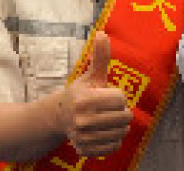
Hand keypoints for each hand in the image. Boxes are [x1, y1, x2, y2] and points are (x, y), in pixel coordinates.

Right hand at [57, 32, 132, 156]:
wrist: (58, 118)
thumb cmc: (80, 93)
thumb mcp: (90, 75)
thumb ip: (99, 56)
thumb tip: (102, 33)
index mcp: (84, 100)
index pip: (120, 98)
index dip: (117, 95)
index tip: (106, 95)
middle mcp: (82, 120)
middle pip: (124, 116)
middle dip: (121, 110)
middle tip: (108, 108)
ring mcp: (83, 138)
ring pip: (122, 132)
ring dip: (119, 125)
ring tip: (107, 119)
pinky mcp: (86, 150)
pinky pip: (115, 146)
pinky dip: (113, 139)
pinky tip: (104, 131)